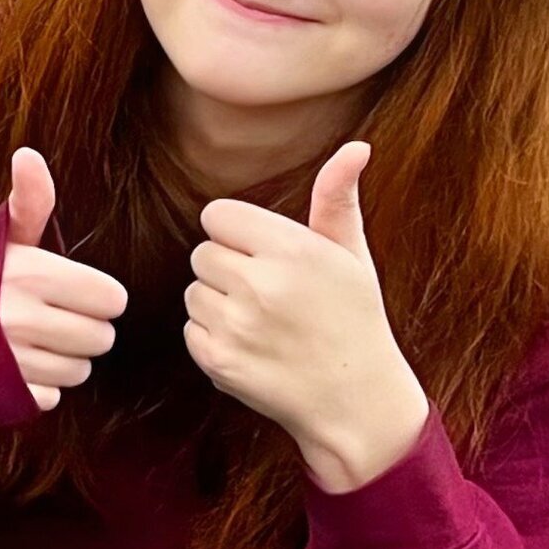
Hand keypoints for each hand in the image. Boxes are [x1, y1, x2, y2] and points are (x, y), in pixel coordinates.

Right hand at [0, 147, 128, 413]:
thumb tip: (29, 154)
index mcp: (33, 274)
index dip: (93, 298)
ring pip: (80, 371)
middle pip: (101, 339)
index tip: (64, 294)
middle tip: (46, 320)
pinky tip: (12, 369)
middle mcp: (24, 317)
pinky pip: (52, 397)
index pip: (112, 298)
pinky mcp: (5, 393)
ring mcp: (14, 359)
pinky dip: (36, 388)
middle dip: (80, 333)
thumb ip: (29, 203)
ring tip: (27, 344)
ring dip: (61, 362)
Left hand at [185, 141, 430, 490]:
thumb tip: (356, 147)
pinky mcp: (218, 360)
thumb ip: (337, 199)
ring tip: (264, 322)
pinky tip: (253, 347)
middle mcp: (261, 284)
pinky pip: (191, 329)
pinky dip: (213, 338)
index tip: (262, 253)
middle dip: (228, 268)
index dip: (236, 233)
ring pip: (194, 292)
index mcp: (292, 250)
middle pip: (202, 253)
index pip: (218, 216)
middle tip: (269, 293)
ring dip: (219, 303)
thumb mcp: (352, 256)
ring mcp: (236, 325)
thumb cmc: (354, 319)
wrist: (356, 400)